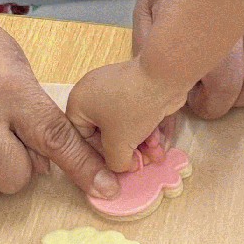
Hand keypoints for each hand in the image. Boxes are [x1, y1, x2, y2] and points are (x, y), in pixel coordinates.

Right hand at [66, 57, 188, 171]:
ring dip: (141, 143)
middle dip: (127, 151)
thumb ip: (114, 163)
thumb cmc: (131, 108)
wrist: (164, 75)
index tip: (118, 168)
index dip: (101, 157)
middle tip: (141, 164)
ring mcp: (117, 87)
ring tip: (156, 156)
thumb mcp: (118, 144)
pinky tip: (160, 143)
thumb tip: (121, 167)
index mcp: (80, 102)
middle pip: (107, 132)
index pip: (83, 137)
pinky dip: (148, 128)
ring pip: (125, 124)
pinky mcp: (138, 86)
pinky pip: (137, 113)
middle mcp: (95, 92)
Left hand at [133, 0, 243, 120]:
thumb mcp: (150, 3)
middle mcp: (238, 17)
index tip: (189, 97)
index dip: (202, 100)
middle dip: (220, 104)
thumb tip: (153, 95)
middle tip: (203, 95)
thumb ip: (150, 49)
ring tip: (224, 85)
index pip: (212, 75)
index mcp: (197, 12)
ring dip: (243, 97)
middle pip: (241, 86)